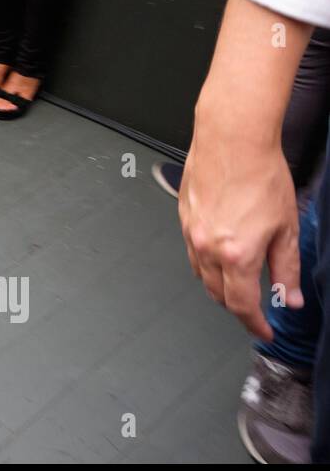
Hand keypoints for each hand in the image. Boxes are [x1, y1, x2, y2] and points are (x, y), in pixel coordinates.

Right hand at [178, 111, 302, 341]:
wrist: (232, 140)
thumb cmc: (259, 173)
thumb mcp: (286, 227)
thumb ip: (286, 268)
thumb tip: (288, 297)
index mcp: (236, 254)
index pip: (242, 305)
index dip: (255, 324)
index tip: (263, 330)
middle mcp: (208, 247)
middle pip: (217, 295)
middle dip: (237, 308)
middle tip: (256, 310)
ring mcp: (192, 233)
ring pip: (201, 276)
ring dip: (220, 287)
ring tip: (239, 284)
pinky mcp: (184, 218)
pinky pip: (192, 253)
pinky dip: (206, 265)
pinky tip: (220, 256)